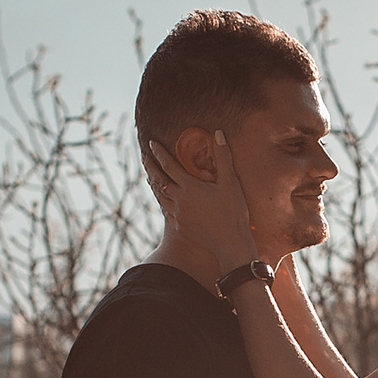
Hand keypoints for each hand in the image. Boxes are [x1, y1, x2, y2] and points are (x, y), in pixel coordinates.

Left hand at [146, 131, 261, 272]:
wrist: (230, 244)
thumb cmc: (233, 212)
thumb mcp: (230, 182)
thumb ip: (223, 157)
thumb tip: (217, 133)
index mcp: (189, 187)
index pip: (169, 165)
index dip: (159, 153)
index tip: (151, 143)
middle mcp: (179, 200)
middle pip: (159, 180)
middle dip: (150, 167)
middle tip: (144, 157)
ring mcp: (177, 215)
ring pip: (159, 195)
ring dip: (153, 184)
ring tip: (149, 176)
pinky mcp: (179, 226)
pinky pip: (165, 209)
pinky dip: (160, 200)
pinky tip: (161, 199)